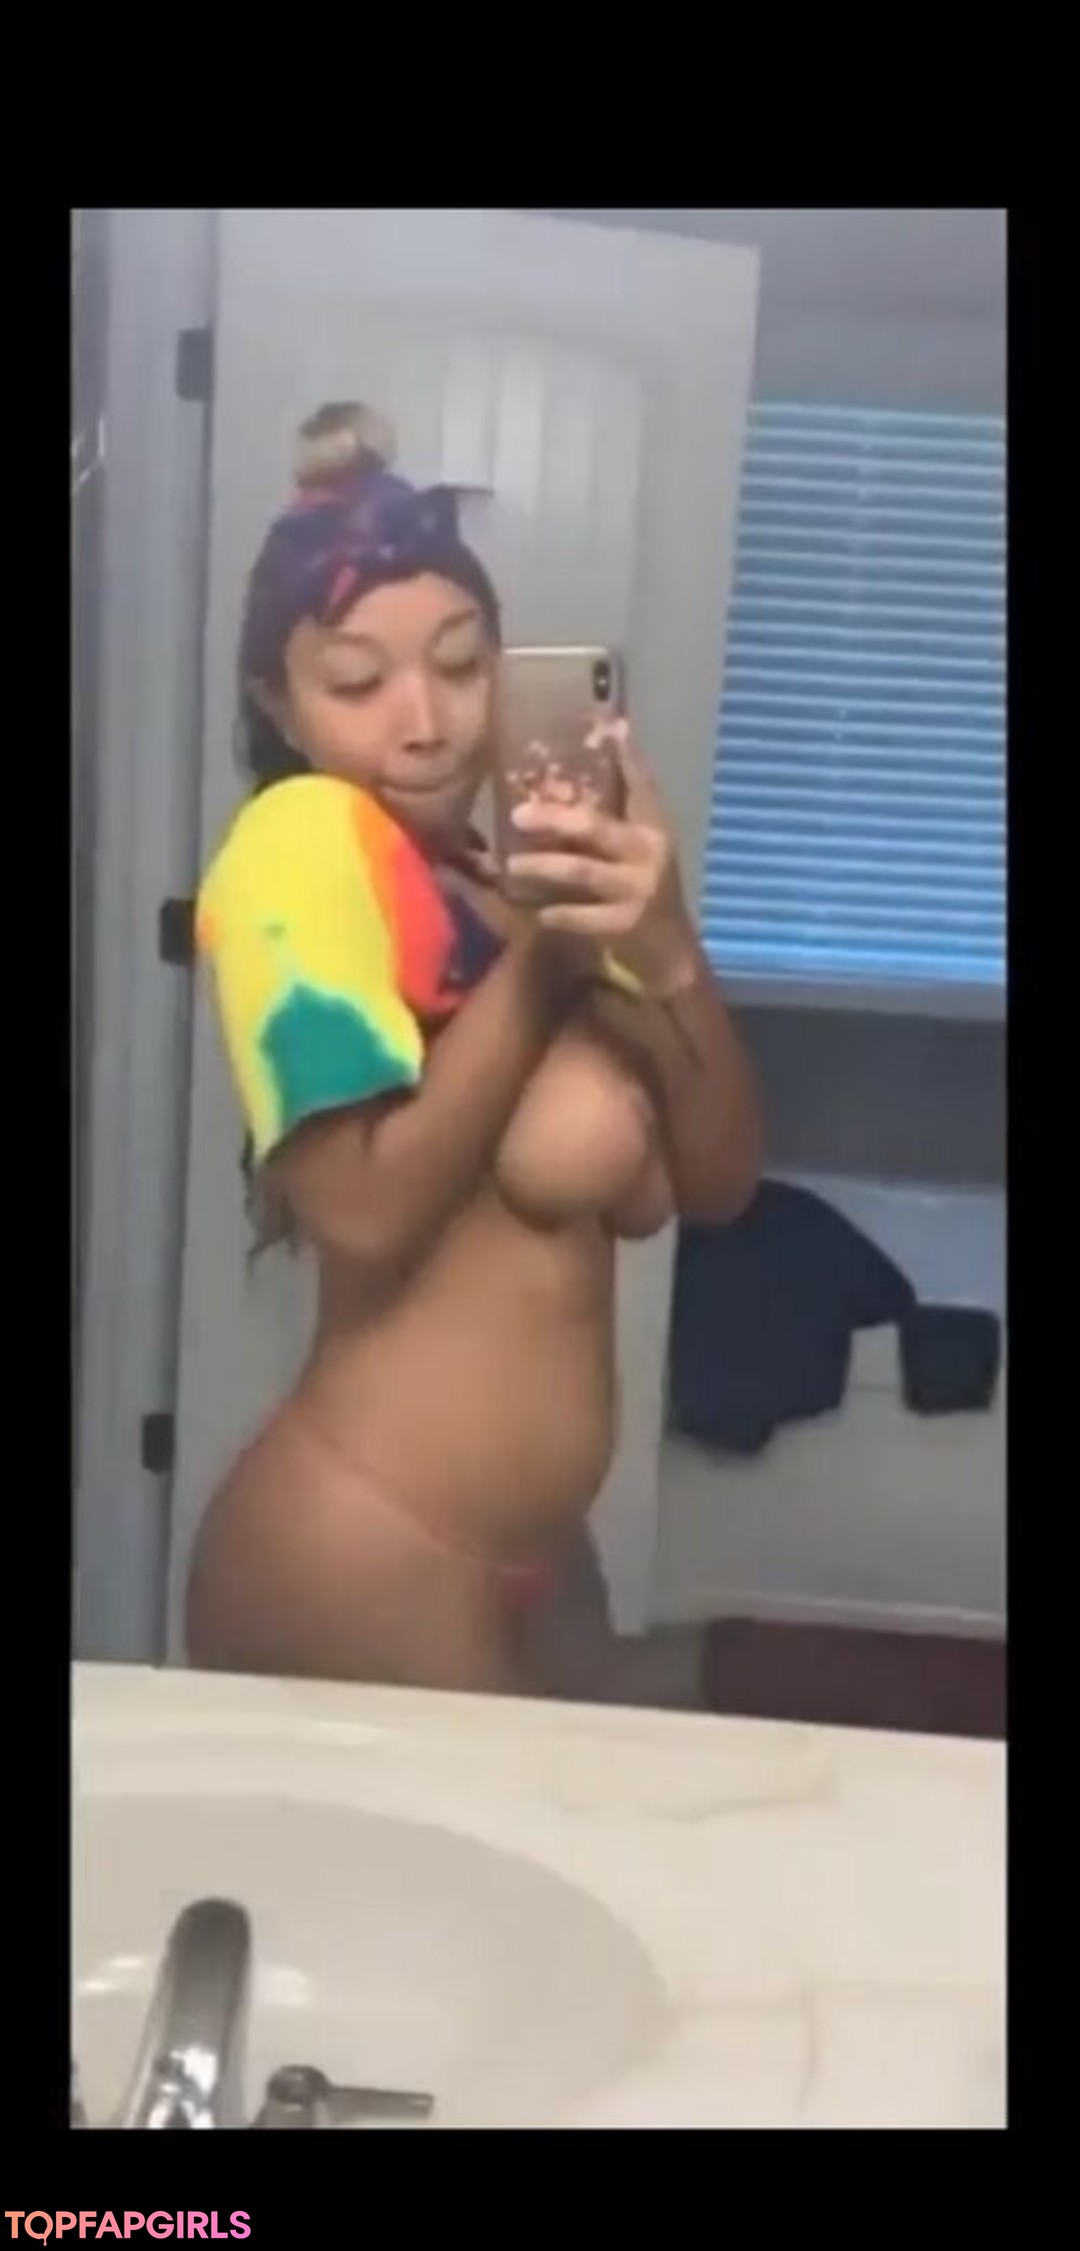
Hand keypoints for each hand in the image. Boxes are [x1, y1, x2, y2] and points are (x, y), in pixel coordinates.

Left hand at [506, 723, 699, 996]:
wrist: (670, 948)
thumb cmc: (645, 884)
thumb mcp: (641, 840)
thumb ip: (623, 794)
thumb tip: (612, 729)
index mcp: (652, 826)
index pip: (639, 783)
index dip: (626, 754)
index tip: (606, 723)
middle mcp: (648, 852)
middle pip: (595, 827)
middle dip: (554, 819)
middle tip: (519, 815)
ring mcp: (637, 890)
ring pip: (582, 872)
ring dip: (543, 867)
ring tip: (512, 866)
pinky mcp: (624, 925)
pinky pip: (580, 917)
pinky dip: (555, 914)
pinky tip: (535, 913)